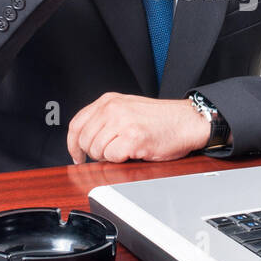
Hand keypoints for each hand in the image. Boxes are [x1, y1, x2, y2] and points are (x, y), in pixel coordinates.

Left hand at [67, 93, 210, 163]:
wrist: (187, 121)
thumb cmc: (162, 120)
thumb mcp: (128, 110)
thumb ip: (105, 119)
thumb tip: (85, 140)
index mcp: (108, 100)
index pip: (76, 124)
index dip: (72, 144)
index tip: (76, 155)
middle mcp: (112, 108)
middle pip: (84, 140)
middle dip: (94, 154)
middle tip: (110, 154)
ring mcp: (122, 122)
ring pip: (96, 150)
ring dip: (109, 157)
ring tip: (125, 150)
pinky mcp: (132, 138)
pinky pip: (112, 157)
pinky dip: (121, 160)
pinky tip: (133, 152)